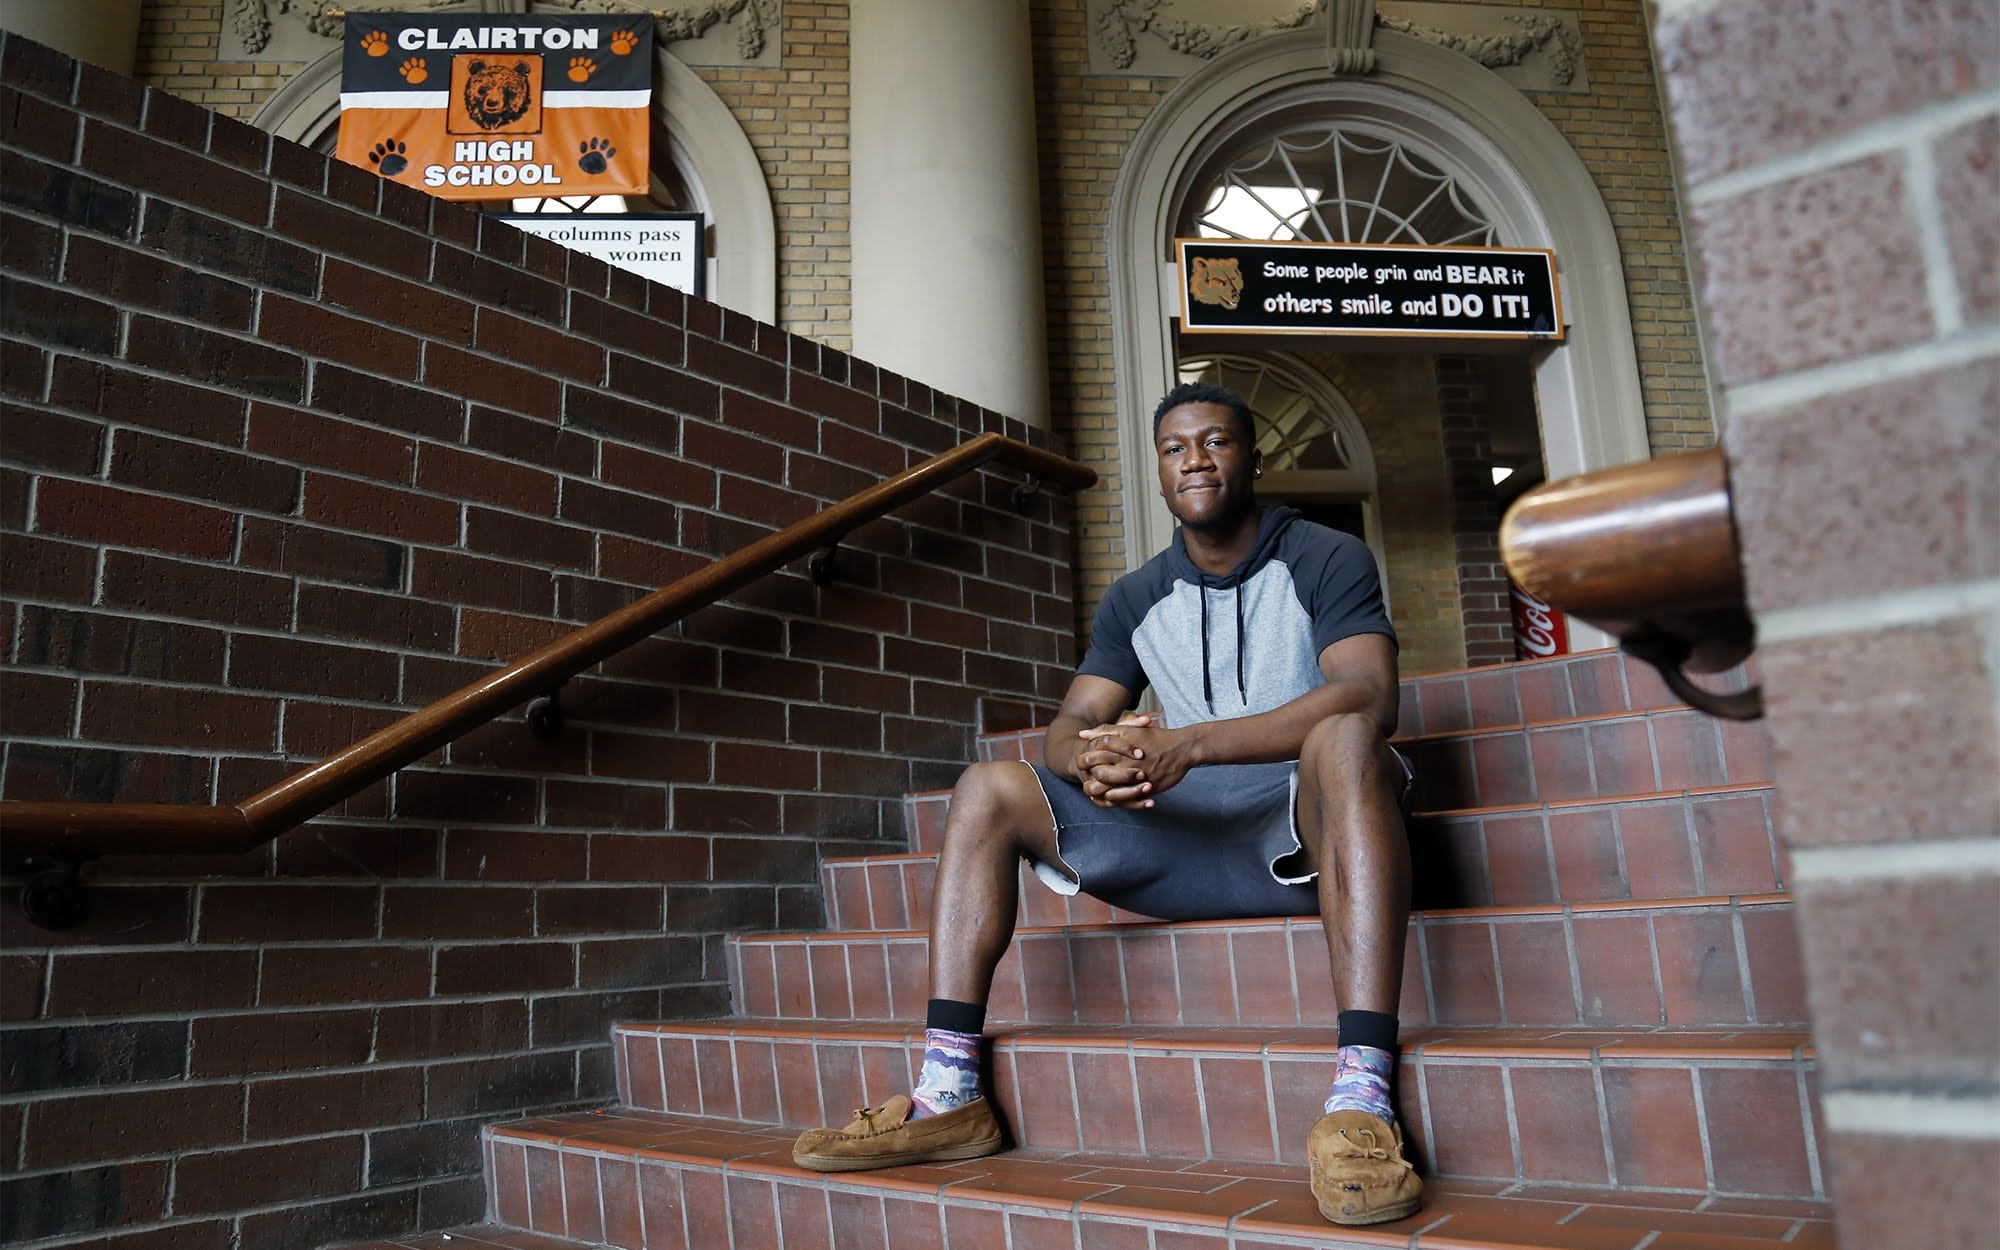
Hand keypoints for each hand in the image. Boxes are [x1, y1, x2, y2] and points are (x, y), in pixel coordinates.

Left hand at [1071, 716, 1193, 807]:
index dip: (1083, 763)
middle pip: (1096, 779)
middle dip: (1090, 781)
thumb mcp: (1129, 730)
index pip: (1089, 760)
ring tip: (1104, 790)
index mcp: (1116, 750)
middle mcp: (1124, 765)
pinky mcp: (1146, 790)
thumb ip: (1104, 732)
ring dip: (1104, 793)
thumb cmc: (1155, 738)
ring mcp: (1135, 780)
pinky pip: (1128, 801)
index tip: (1084, 765)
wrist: (1182, 748)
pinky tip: (1118, 798)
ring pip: (1109, 793)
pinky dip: (1121, 801)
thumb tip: (1082, 735)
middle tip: (1090, 781)